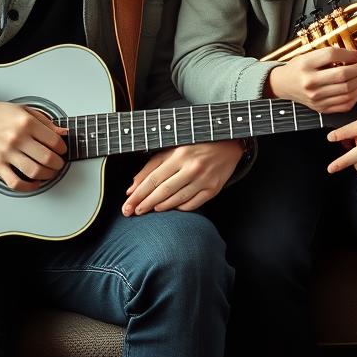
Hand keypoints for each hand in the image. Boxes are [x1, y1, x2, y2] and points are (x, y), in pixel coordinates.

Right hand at [0, 97, 68, 191]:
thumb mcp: (24, 110)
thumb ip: (46, 122)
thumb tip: (63, 132)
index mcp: (26, 123)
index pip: (54, 141)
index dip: (63, 148)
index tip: (62, 150)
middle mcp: (17, 138)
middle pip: (47, 158)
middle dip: (58, 163)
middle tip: (59, 163)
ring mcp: (6, 153)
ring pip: (34, 171)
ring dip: (48, 175)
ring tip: (50, 173)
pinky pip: (14, 182)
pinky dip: (28, 187)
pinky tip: (34, 183)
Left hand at [123, 140, 242, 214]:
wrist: (229, 143)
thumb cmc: (196, 144)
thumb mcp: (172, 148)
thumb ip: (151, 166)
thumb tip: (132, 187)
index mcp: (180, 155)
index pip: (153, 180)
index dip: (138, 195)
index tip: (127, 206)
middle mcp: (192, 168)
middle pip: (163, 192)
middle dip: (145, 204)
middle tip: (134, 212)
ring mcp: (204, 179)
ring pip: (177, 200)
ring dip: (160, 207)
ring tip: (150, 209)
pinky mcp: (214, 189)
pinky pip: (192, 204)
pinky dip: (179, 208)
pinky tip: (172, 207)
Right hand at [266, 47, 356, 112]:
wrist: (284, 84)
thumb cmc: (298, 68)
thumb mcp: (309, 55)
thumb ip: (330, 54)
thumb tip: (356, 56)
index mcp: (306, 64)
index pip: (332, 55)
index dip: (350, 54)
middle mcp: (310, 82)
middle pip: (343, 76)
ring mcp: (316, 98)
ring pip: (347, 91)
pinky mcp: (321, 108)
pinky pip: (345, 104)